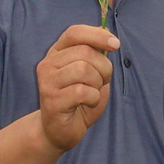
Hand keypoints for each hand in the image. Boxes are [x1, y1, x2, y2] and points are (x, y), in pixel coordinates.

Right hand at [36, 25, 119, 151]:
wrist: (60, 131)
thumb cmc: (78, 100)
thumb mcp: (91, 73)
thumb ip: (95, 55)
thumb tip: (108, 37)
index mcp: (56, 53)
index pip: (74, 33)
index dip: (97, 35)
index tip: (116, 44)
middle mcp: (48, 64)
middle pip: (85, 52)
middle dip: (103, 67)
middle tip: (102, 81)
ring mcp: (47, 82)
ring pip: (84, 70)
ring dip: (98, 83)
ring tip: (93, 93)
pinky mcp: (52, 100)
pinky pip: (83, 91)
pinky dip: (93, 98)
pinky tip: (87, 103)